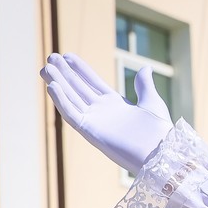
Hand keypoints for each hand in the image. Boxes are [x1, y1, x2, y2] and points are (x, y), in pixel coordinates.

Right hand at [40, 52, 172, 173]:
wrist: (161, 151)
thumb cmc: (159, 130)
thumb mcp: (151, 102)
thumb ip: (144, 85)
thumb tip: (145, 68)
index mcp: (115, 105)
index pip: (92, 83)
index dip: (80, 69)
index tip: (67, 55)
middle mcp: (102, 112)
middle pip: (78, 89)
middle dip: (64, 73)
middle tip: (50, 57)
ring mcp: (95, 122)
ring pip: (71, 99)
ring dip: (58, 84)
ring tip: (46, 68)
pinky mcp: (91, 132)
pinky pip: (72, 115)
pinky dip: (61, 101)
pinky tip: (53, 86)